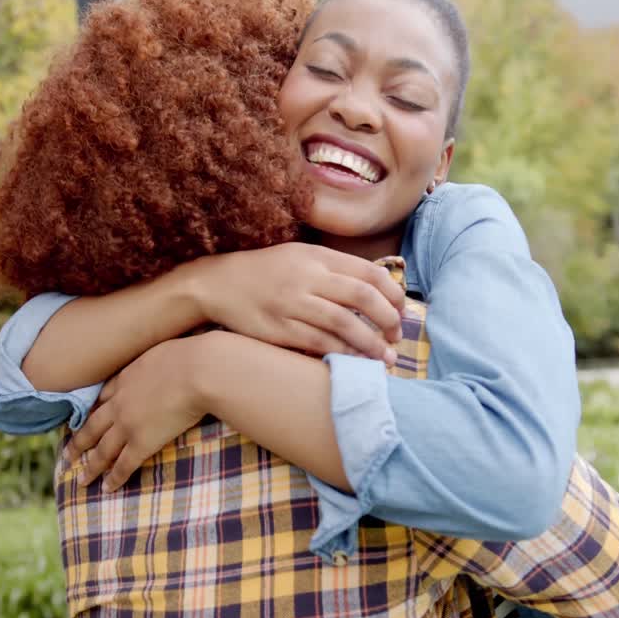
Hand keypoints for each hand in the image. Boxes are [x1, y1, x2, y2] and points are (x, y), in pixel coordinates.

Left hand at [69, 335, 209, 491]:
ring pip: (102, 450)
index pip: (102, 398)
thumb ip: (155, 359)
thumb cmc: (188, 356)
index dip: (91, 411)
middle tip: (67, 455)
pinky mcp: (143, 442)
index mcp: (125, 378)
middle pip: (92, 427)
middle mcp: (120, 404)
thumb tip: (164, 357)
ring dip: (90, 467)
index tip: (84, 419)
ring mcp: (128, 425)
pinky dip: (114, 478)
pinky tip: (106, 488)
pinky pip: (124, 465)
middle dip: (78, 443)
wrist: (197, 370)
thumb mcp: (162, 349)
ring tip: (81, 480)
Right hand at [191, 243, 403, 364]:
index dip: (392, 293)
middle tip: (397, 336)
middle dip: (387, 319)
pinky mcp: (278, 328)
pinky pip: (318, 342)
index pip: (368, 272)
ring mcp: (291, 303)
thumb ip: (335, 269)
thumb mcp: (301, 257)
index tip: (401, 311)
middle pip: (361, 296)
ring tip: (385, 358)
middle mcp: (306, 277)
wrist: (217, 284)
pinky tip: (355, 361)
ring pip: (343, 323)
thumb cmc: (266, 272)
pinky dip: (341, 352)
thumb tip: (377, 287)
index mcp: (317, 256)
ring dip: (370, 343)